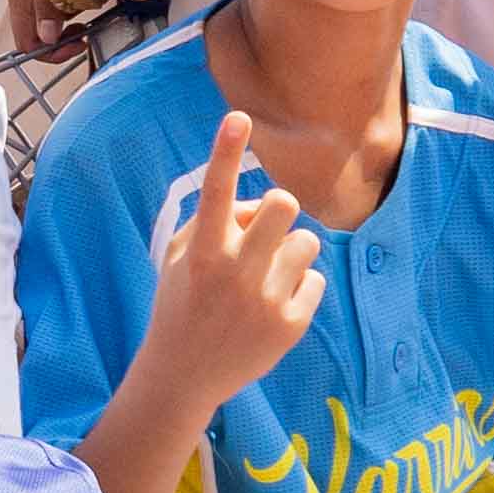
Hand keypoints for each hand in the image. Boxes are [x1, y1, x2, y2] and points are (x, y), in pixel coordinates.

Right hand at [139, 112, 328, 403]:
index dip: (226, 151)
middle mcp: (234, 273)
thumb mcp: (178, 258)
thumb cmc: (182, 303)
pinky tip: (273, 307)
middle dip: (279, 210)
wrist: (184, 375)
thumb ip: (214, 221)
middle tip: (267, 229)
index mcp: (202, 252)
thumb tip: (258, 205)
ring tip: (268, 276)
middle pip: (282, 206)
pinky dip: (298, 288)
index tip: (238, 117)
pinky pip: (315, 281)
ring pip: (307, 243)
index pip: (216, 192)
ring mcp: (264, 302)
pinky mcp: (289, 326)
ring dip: (291, 252)